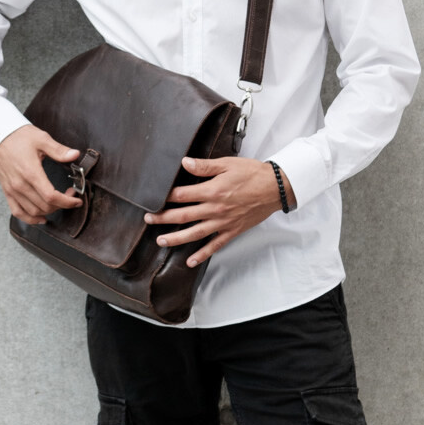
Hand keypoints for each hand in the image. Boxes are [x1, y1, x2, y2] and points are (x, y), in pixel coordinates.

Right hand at [0, 125, 81, 222]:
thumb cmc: (18, 137)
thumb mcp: (41, 139)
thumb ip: (59, 150)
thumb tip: (75, 155)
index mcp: (31, 173)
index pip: (52, 196)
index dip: (67, 201)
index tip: (76, 200)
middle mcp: (20, 185)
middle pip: (45, 206)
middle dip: (61, 205)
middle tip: (69, 196)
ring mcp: (13, 190)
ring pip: (33, 212)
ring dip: (49, 211)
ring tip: (58, 203)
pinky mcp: (7, 192)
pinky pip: (18, 212)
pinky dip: (30, 219)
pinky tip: (41, 218)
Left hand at [146, 155, 294, 266]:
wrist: (275, 188)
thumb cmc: (252, 174)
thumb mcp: (227, 164)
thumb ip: (204, 166)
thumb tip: (184, 163)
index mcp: (212, 191)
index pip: (182, 195)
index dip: (166, 196)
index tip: (154, 197)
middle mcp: (214, 209)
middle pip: (182, 216)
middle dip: (163, 218)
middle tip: (148, 219)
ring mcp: (222, 223)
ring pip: (194, 234)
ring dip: (176, 239)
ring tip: (160, 241)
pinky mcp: (232, 231)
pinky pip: (214, 246)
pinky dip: (202, 255)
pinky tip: (190, 261)